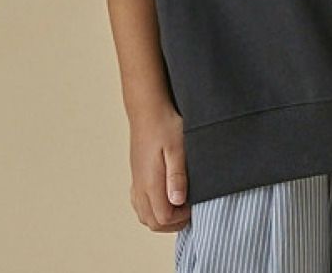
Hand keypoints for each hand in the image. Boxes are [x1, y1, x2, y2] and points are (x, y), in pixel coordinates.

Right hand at [128, 103, 190, 232]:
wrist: (148, 109)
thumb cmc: (164, 124)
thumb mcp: (178, 148)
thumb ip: (177, 175)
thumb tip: (177, 201)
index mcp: (151, 182)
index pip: (163, 218)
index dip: (181, 218)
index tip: (194, 205)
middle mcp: (140, 185)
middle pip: (152, 222)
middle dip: (172, 223)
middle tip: (189, 210)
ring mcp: (137, 180)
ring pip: (144, 215)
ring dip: (162, 218)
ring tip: (179, 207)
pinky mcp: (137, 174)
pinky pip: (139, 203)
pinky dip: (152, 208)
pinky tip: (164, 198)